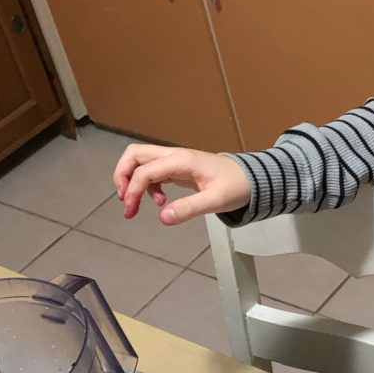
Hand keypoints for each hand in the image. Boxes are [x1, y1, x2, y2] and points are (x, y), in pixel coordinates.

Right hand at [113, 144, 250, 224]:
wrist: (251, 179)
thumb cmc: (236, 187)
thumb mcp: (215, 200)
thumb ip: (189, 208)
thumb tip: (162, 217)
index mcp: (181, 161)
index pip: (145, 171)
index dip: (132, 190)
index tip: (130, 211)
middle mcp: (174, 156)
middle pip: (135, 154)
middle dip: (122, 176)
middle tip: (125, 201)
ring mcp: (175, 160)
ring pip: (140, 161)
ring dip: (132, 181)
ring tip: (137, 205)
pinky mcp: (177, 168)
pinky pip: (152, 170)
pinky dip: (147, 184)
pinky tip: (158, 201)